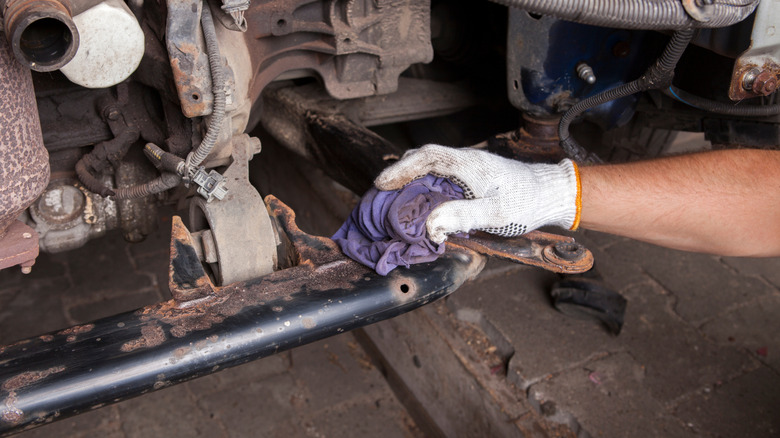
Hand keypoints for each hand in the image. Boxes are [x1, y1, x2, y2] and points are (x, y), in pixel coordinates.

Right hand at [374, 144, 580, 242]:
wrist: (551, 194)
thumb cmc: (528, 202)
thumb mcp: (497, 214)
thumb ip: (462, 216)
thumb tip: (429, 223)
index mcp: (469, 165)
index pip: (427, 157)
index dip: (401, 168)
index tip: (382, 183)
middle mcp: (465, 162)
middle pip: (423, 159)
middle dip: (399, 174)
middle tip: (380, 195)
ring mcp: (468, 170)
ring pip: (430, 169)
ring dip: (410, 182)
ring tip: (394, 202)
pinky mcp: (472, 179)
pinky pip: (441, 179)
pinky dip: (424, 189)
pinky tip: (420, 205)